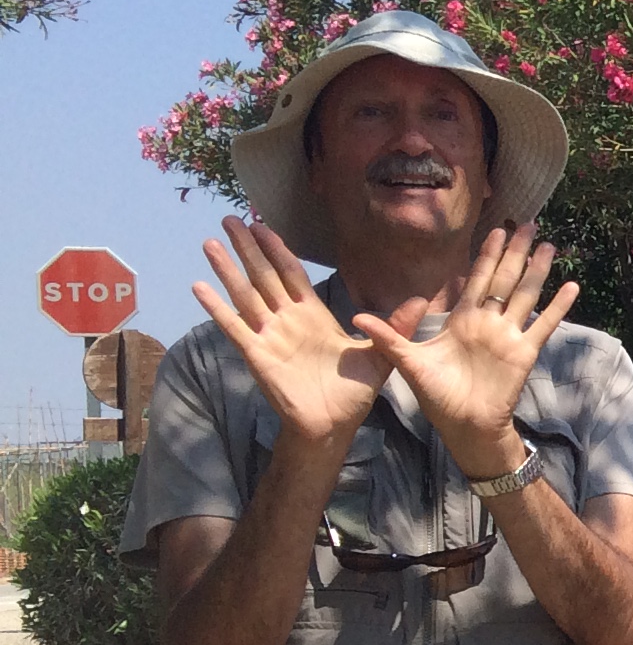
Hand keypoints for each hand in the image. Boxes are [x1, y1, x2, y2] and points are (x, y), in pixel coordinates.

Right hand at [189, 216, 402, 446]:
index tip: (263, 225)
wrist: (334, 425)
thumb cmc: (352, 392)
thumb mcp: (379, 355)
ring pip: (245, 295)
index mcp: (313, 316)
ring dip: (227, 269)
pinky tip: (199, 286)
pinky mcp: (258, 355)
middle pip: (263, 276)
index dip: (277, 249)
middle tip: (230, 218)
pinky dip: (217, 308)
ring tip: (210, 242)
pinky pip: (235, 327)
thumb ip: (395, 326)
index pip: (291, 274)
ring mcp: (270, 336)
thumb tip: (421, 300)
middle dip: (247, 248)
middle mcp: (287, 320)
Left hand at [351, 223, 580, 476]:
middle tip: (528, 223)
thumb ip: (389, 338)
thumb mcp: (408, 363)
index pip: (477, 279)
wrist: (464, 426)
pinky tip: (573, 286)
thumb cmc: (437, 396)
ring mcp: (509, 336)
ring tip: (549, 246)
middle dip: (516, 251)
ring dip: (538, 271)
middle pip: (505, 279)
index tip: (495, 230)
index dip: (486, 255)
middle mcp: (489, 323)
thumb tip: (356, 318)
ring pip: (526, 295)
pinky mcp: (524, 353)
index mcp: (463, 321)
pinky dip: (559, 307)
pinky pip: (544, 325)